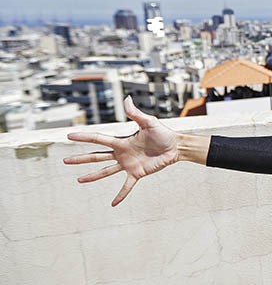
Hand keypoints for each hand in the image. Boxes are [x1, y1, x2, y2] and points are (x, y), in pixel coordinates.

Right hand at [63, 96, 179, 206]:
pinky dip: (121, 195)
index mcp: (121, 141)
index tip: (69, 136)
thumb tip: (127, 99)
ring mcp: (128, 165)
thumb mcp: (148, 122)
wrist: (175, 146)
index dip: (84, 137)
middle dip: (81, 159)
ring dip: (93, 176)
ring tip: (79, 180)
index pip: (99, 139)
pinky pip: (127, 186)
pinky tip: (113, 204)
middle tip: (65, 161)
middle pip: (97, 156)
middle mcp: (121, 153)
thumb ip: (136, 113)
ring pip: (106, 172)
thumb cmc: (162, 133)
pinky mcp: (137, 173)